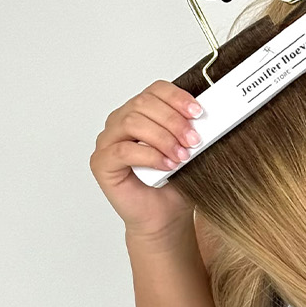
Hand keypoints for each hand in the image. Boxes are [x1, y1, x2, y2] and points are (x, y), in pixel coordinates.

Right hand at [89, 79, 204, 242]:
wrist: (165, 216)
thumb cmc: (174, 183)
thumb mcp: (187, 148)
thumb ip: (189, 129)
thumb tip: (204, 116)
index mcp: (141, 112)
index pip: (155, 90)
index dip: (177, 97)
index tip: (197, 112)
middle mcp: (120, 122)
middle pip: (143, 103)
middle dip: (173, 120)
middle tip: (193, 140)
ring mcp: (108, 141)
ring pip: (132, 122)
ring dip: (162, 138)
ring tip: (181, 156)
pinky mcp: (102, 162)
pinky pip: (122, 150)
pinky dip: (149, 156)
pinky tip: (166, 165)